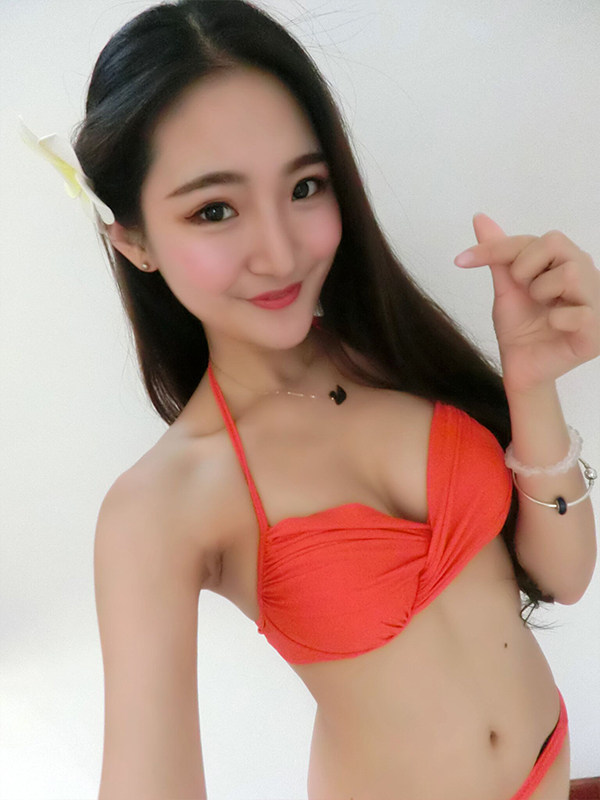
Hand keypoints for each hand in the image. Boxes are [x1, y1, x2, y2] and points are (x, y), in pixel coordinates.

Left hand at [454, 213, 599, 393]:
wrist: (522, 368)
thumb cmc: (520, 327)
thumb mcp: (505, 288)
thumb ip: (499, 254)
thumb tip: (480, 217)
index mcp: (565, 261)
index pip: (534, 239)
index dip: (495, 248)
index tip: (462, 260)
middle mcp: (586, 274)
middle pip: (555, 242)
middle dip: (525, 267)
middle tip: (524, 291)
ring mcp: (596, 300)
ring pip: (569, 273)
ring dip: (541, 293)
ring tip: (542, 310)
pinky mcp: (597, 330)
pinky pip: (575, 313)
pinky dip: (554, 320)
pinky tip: (553, 328)